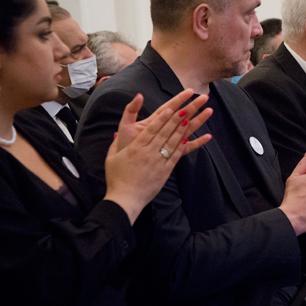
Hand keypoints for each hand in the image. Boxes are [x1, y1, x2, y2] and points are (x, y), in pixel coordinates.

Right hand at [104, 91, 212, 223]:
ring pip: (173, 142)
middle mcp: (149, 152)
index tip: (171, 107)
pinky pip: (176, 156)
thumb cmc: (116, 178)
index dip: (162, 117)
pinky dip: (184, 147)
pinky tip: (191, 138)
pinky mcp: (165, 171)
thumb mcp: (112, 157)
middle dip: (178, 118)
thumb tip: (118, 131)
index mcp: (136, 147)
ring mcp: (158, 162)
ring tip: (193, 118)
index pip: (152, 128)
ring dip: (183, 129)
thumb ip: (116, 142)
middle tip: (188, 107)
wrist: (125, 199)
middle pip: (166, 132)